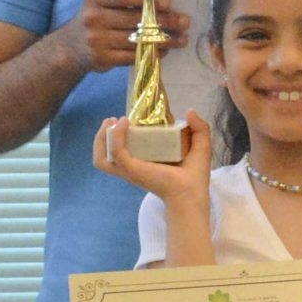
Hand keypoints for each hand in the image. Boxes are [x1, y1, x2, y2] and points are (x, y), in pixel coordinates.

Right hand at [62, 0, 186, 75]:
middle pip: (136, 19)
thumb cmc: (95, 20)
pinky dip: (152, 53)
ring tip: (181, 39)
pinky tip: (164, 51)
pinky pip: (133, 56)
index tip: (169, 2)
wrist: (70, 48)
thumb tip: (163, 2)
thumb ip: (126, 0)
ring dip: (164, 40)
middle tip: (184, 22)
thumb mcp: (103, 4)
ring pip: (138, 40)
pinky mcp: (103, 59)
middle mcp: (94, 18)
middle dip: (164, 21)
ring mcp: (97, 40)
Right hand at [94, 107, 212, 204]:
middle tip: (112, 120)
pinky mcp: (130, 168)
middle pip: (104, 154)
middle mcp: (132, 166)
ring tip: (111, 122)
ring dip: (102, 137)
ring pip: (101, 156)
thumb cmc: (195, 175)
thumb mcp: (200, 146)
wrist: (192, 191)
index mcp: (143, 163)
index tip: (123, 120)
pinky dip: (114, 136)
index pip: (121, 150)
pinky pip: (115, 151)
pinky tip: (123, 123)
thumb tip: (190, 111)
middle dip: (103, 135)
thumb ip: (199, 128)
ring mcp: (129, 169)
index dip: (117, 135)